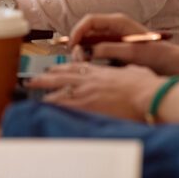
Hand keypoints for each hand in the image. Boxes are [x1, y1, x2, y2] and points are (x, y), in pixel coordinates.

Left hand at [28, 62, 162, 120]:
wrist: (147, 95)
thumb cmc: (145, 86)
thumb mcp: (133, 71)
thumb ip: (127, 72)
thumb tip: (130, 73)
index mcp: (100, 71)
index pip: (75, 67)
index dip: (61, 68)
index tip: (51, 70)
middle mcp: (89, 80)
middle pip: (60, 76)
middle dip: (44, 78)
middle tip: (31, 80)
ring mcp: (86, 92)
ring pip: (58, 91)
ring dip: (45, 94)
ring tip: (32, 97)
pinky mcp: (86, 106)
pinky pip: (64, 106)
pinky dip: (52, 107)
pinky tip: (43, 110)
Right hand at [69, 13, 176, 73]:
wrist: (169, 62)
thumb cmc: (153, 55)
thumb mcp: (130, 52)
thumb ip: (108, 50)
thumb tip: (87, 52)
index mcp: (118, 21)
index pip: (90, 20)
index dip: (78, 31)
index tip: (72, 45)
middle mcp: (114, 26)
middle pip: (88, 29)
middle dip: (79, 42)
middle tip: (76, 57)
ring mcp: (114, 35)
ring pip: (90, 39)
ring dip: (84, 49)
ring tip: (82, 62)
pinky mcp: (115, 45)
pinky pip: (96, 47)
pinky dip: (90, 54)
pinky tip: (91, 64)